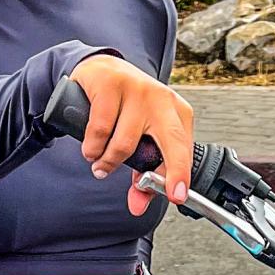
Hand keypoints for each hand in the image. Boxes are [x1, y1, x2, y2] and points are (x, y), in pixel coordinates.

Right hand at [70, 53, 193, 216]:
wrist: (101, 70)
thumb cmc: (126, 109)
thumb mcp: (140, 140)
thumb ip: (141, 175)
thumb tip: (138, 204)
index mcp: (177, 113)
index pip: (184, 148)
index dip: (180, 175)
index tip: (176, 196)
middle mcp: (162, 99)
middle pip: (172, 140)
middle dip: (167, 171)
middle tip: (149, 190)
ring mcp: (138, 89)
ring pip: (125, 143)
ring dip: (107, 161)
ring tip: (99, 161)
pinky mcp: (111, 84)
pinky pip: (100, 130)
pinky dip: (92, 147)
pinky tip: (90, 148)